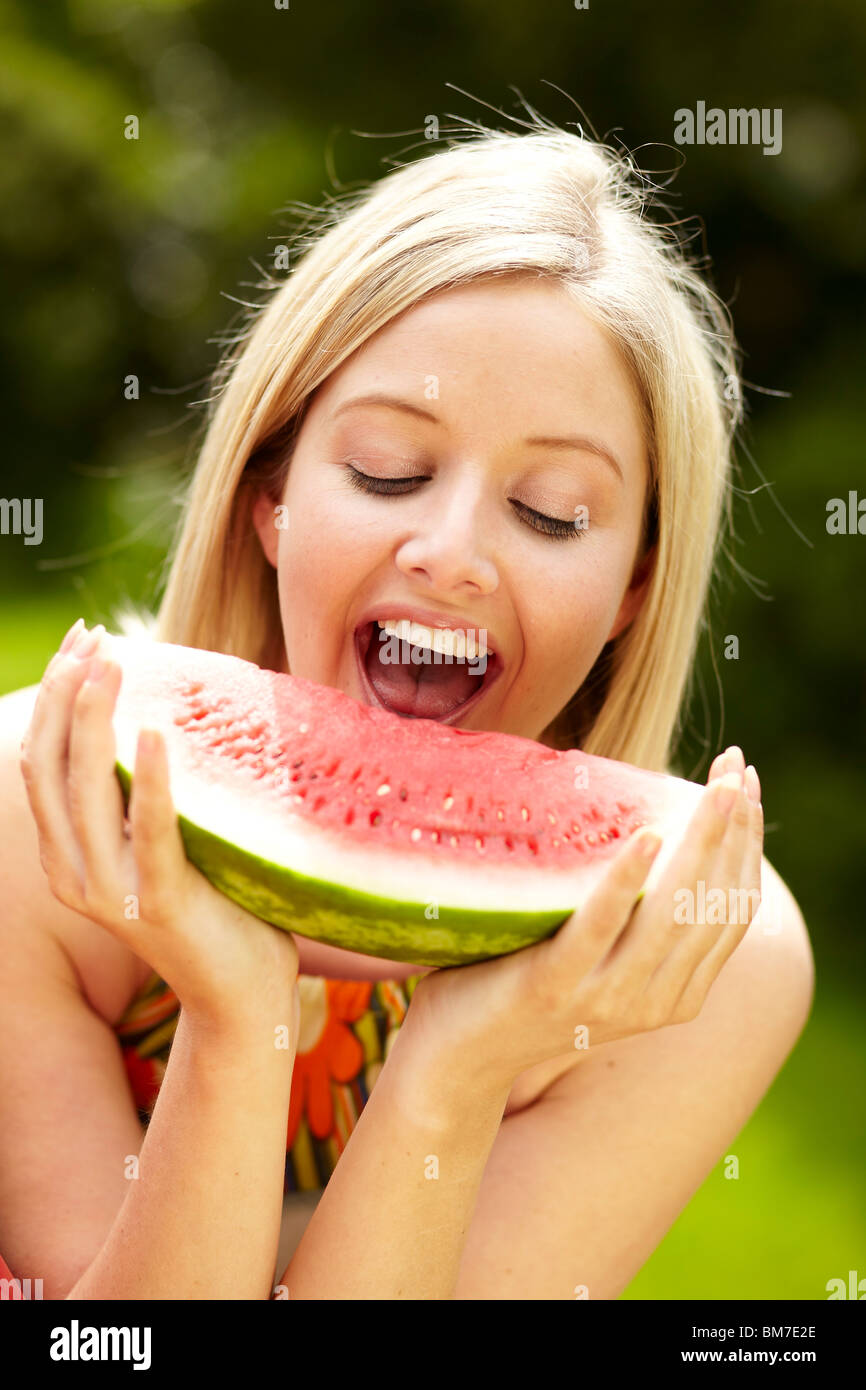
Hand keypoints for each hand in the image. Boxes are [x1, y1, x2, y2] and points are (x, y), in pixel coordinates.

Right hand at [20, 621, 299, 1036]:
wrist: (239, 995)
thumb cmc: (211, 909)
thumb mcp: (157, 849)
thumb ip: (138, 800)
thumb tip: (155, 717)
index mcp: (67, 859)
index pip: (42, 762)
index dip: (51, 697)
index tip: (78, 641)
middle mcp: (74, 874)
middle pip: (51, 766)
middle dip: (63, 693)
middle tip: (92, 637)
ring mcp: (111, 891)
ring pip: (87, 790)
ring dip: (94, 719)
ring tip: (111, 663)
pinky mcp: (158, 901)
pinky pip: (151, 829)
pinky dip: (151, 777)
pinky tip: (157, 730)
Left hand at [402, 748, 762, 1091]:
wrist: (455, 1060)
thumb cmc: (521, 990)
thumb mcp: (600, 965)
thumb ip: (638, 927)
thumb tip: (660, 834)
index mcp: (675, 997)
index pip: (732, 912)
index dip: (748, 847)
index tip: (750, 787)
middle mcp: (652, 1002)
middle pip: (714, 905)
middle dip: (735, 830)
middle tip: (739, 768)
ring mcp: (605, 999)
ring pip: (674, 912)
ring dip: (701, 842)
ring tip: (715, 789)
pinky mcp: (554, 987)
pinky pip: (600, 926)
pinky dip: (628, 880)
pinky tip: (647, 836)